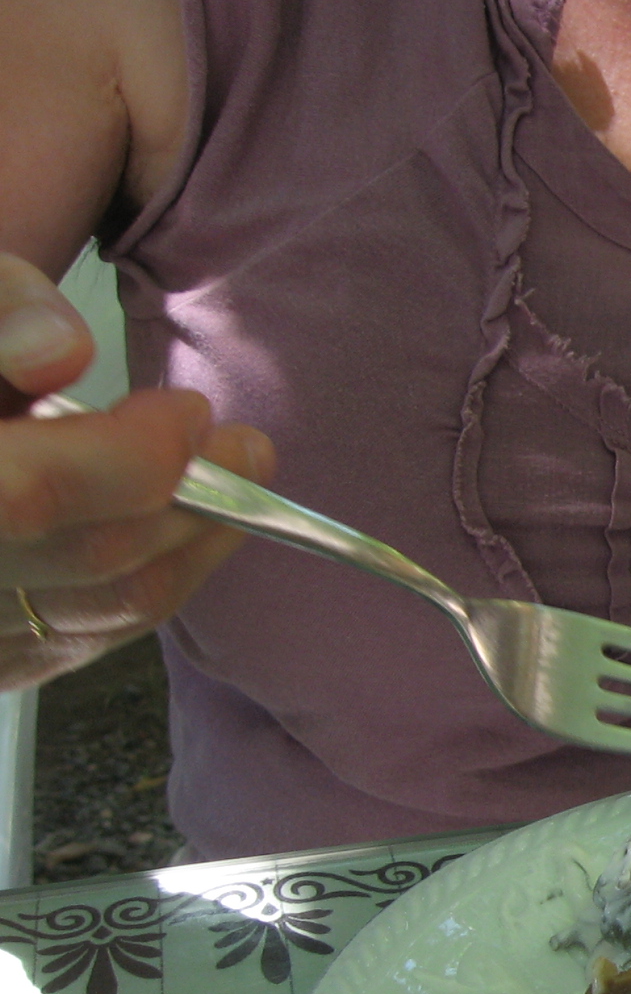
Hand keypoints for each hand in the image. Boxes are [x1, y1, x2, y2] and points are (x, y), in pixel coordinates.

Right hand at [0, 253, 271, 690]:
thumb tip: (61, 352)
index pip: (23, 499)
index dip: (128, 457)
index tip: (189, 411)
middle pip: (88, 560)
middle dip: (187, 499)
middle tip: (244, 448)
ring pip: (99, 613)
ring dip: (185, 547)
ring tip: (227, 484)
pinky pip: (76, 641)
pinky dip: (139, 586)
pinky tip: (170, 536)